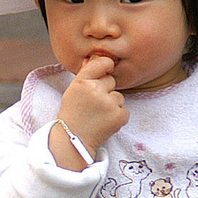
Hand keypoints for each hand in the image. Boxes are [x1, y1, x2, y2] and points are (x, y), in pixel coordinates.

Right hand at [48, 55, 129, 169]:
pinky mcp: (119, 116)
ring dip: (112, 105)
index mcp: (82, 82)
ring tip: (98, 116)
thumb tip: (100, 57)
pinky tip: (104, 122)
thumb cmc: (73, 114)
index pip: (103, 63)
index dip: (106, 66)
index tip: (105, 71)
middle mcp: (95, 90)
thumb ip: (87, 74)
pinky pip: (124, 110)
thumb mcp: (73, 90)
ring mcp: (108, 104)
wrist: (73, 139)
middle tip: (93, 104)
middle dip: (106, 91)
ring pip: (118, 97)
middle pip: (111, 81)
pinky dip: (117, 117)